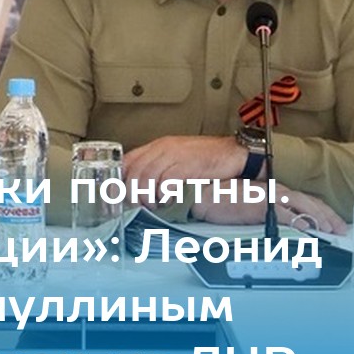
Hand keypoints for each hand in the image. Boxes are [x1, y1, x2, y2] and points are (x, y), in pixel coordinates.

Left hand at [123, 135, 248, 205]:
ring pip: (146, 178)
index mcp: (158, 146)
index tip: (118, 197)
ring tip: (153, 206)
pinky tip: (167, 201)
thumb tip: (140, 188)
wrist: (235, 153)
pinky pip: (166, 181)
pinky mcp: (188, 164)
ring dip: (147, 197)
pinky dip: (163, 195)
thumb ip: (159, 169)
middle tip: (137, 207)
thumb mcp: (177, 160)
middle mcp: (163, 148)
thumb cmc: (208, 159)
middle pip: (134, 172)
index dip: (120, 181)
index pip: (128, 161)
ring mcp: (175, 155)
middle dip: (132, 194)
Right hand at [191, 185, 347, 234]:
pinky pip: (286, 215)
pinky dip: (299, 222)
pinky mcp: (261, 206)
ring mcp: (269, 198)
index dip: (321, 210)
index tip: (332, 221)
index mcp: (273, 189)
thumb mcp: (249, 201)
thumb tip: (283, 222)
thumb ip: (267, 210)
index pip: (305, 199)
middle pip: (310, 202)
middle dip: (328, 216)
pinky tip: (309, 229)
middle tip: (340, 228)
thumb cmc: (220, 198)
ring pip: (303, 207)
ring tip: (330, 230)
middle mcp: (275, 191)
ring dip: (319, 219)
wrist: (204, 194)